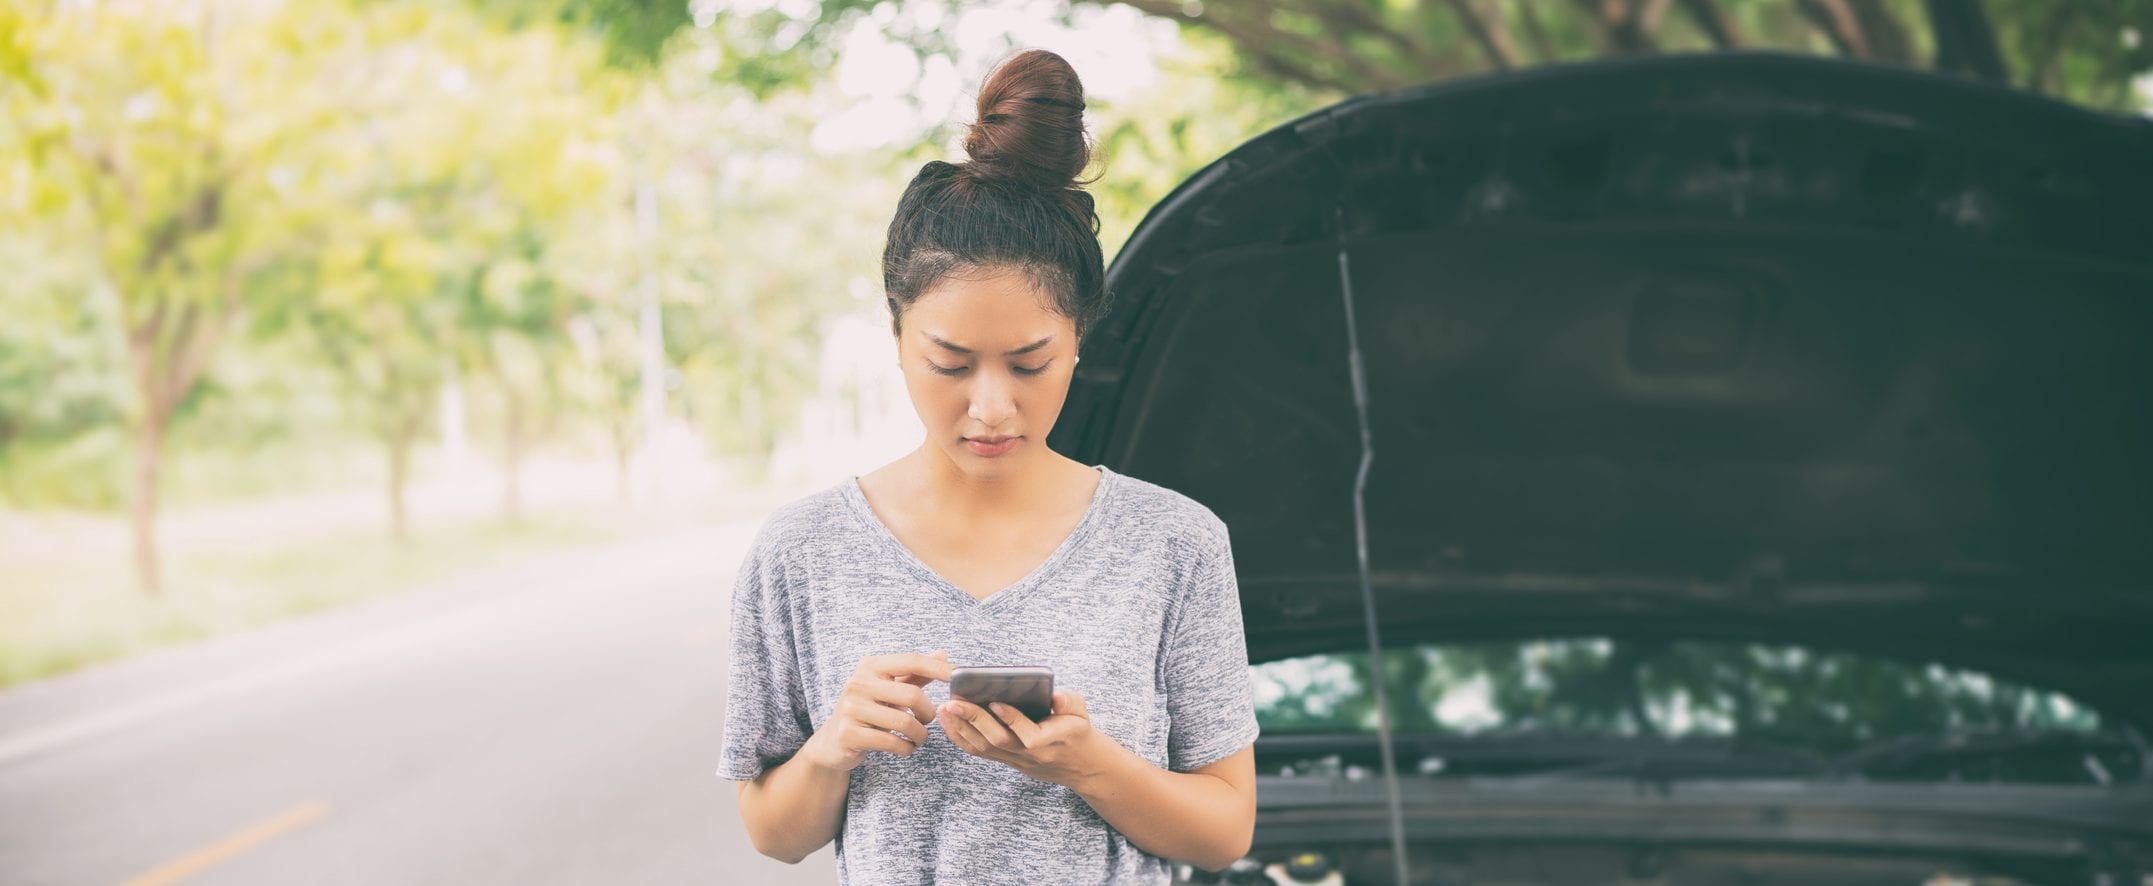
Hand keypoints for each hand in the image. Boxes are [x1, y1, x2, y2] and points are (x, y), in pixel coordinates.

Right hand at [804, 650, 950, 772]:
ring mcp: (851, 708)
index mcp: (870, 666)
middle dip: (928, 713)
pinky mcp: (849, 733)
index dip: (938, 669)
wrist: (832, 742)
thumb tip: (942, 655)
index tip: (959, 676)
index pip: (912, 661)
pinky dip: (907, 748)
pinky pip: (892, 742)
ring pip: (905, 721)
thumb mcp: (888, 689)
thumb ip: (914, 674)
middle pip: (912, 694)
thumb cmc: (868, 711)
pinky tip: (906, 748)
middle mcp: (858, 683)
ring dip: (920, 734)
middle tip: (927, 721)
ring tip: (918, 738)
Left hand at [940, 688, 1103, 786]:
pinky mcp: (1006, 761)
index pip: (1028, 734)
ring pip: (984, 748)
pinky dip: (961, 738)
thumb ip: (1070, 703)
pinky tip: (948, 722)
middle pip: (998, 741)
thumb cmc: (1077, 732)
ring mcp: (1016, 760)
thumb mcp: (1081, 714)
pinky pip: (980, 752)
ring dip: (961, 729)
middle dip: (973, 721)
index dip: (1011, 719)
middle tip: (953, 702)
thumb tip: (1056, 695)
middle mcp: (1029, 755)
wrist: (1079, 765)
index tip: (995, 703)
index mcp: (1050, 742)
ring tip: (945, 710)